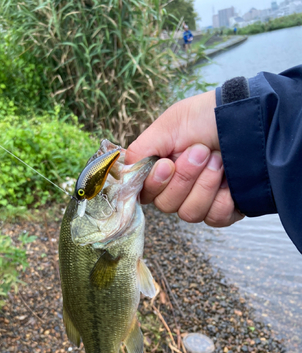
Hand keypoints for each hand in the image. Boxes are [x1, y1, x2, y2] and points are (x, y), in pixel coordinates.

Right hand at [126, 91, 243, 226]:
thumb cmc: (207, 117)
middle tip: (201, 151)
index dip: (155, 184)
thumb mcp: (169, 125)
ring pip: (190, 214)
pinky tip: (230, 180)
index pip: (145, 194)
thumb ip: (140, 151)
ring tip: (219, 159)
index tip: (167, 165)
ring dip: (205, 184)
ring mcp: (201, 201)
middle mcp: (179, 189)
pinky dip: (223, 198)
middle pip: (167, 206)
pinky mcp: (224, 210)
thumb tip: (122, 173)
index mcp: (162, 171)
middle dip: (186, 178)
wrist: (248, 118)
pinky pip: (215, 218)